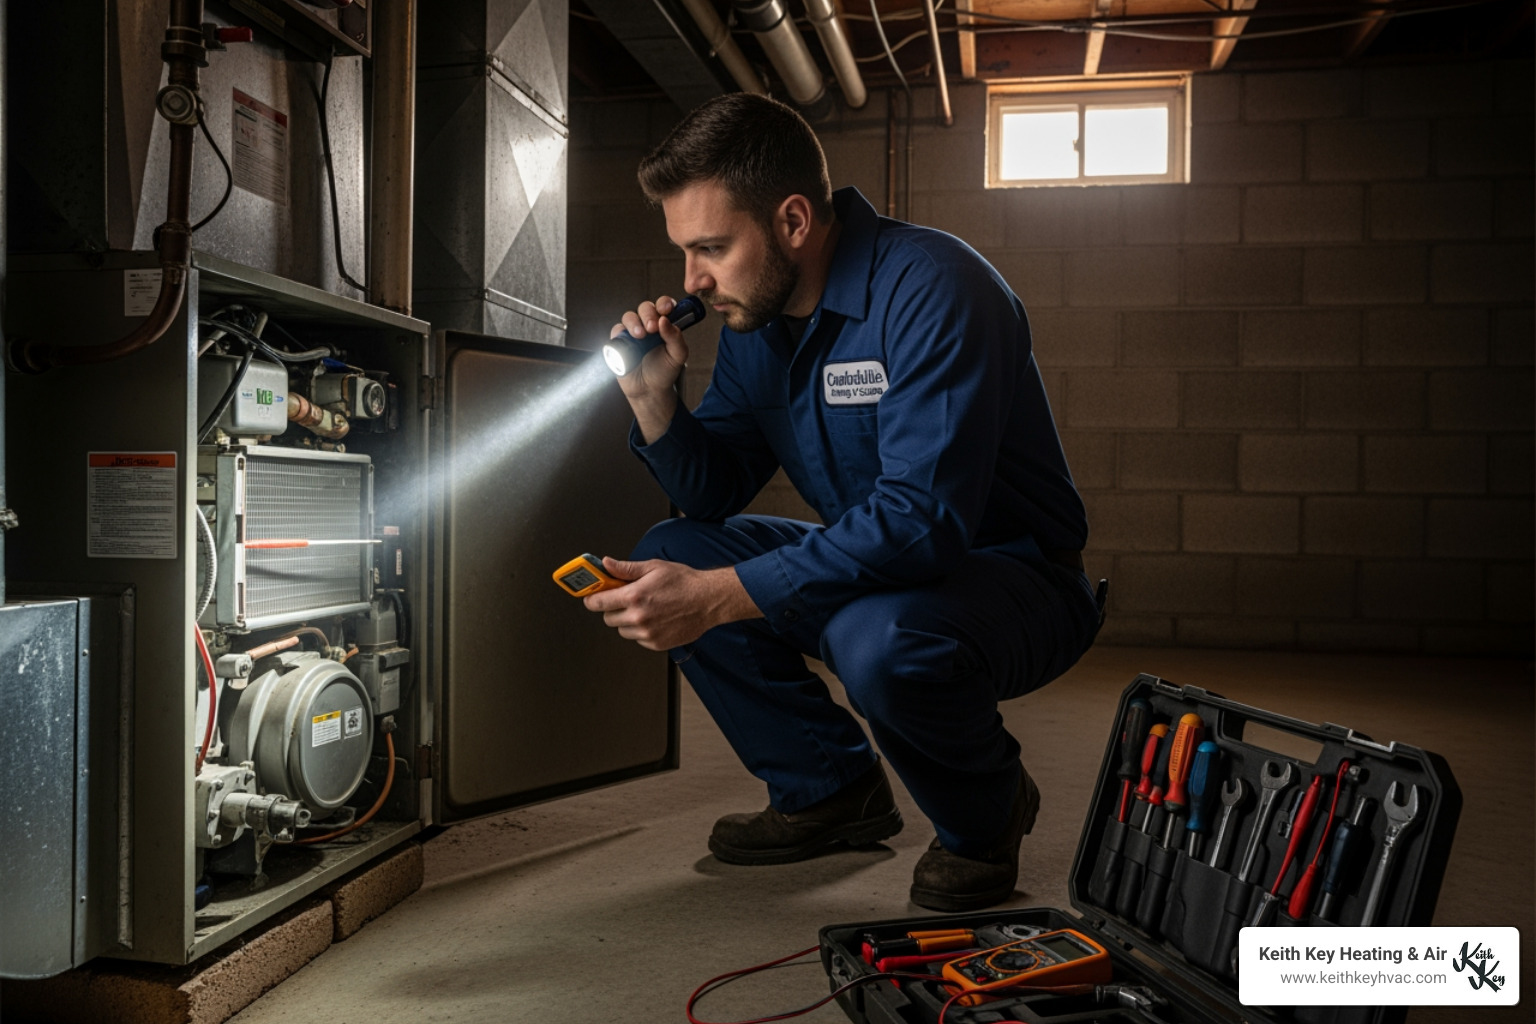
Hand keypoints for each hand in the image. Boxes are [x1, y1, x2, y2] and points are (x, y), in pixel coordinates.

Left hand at [583, 556, 759, 650]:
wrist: (709, 600)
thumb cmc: (684, 582)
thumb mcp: (653, 568)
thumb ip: (625, 569)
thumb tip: (606, 564)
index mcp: (634, 596)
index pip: (598, 603)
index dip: (591, 600)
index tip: (591, 597)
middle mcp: (638, 617)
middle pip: (608, 618)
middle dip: (613, 608)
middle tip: (626, 599)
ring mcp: (647, 633)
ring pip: (622, 630)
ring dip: (627, 621)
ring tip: (645, 609)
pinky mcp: (656, 643)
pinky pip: (638, 638)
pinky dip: (642, 631)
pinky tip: (656, 618)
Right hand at [611, 296, 689, 417]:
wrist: (649, 390)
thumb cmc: (664, 371)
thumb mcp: (677, 356)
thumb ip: (676, 338)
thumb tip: (665, 321)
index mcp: (664, 324)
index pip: (663, 305)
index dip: (664, 303)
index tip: (665, 309)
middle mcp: (647, 324)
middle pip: (645, 308)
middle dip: (648, 314)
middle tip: (652, 327)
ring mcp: (632, 332)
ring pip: (629, 316)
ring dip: (634, 323)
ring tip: (640, 336)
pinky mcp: (619, 342)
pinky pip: (616, 331)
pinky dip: (620, 334)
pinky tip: (627, 343)